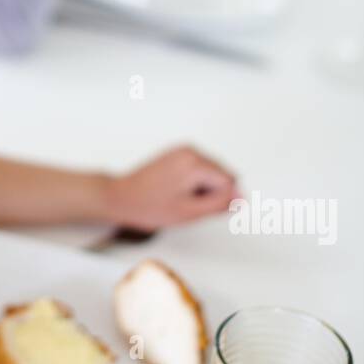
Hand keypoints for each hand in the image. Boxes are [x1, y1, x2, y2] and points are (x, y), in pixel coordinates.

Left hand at [104, 145, 240, 230]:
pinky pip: (199, 171)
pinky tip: (175, 191)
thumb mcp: (189, 212)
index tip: (195, 207)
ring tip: (178, 197)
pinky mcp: (177, 154)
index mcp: (194, 162)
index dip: (216, 201)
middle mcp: (190, 150)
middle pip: (221, 176)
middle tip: (185, 204)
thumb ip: (219, 204)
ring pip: (211, 175)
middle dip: (210, 194)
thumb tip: (242, 197)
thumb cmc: (148, 206)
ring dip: (201, 190)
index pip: (229, 183)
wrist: (121, 198)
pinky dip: (193, 184)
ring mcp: (183, 151)